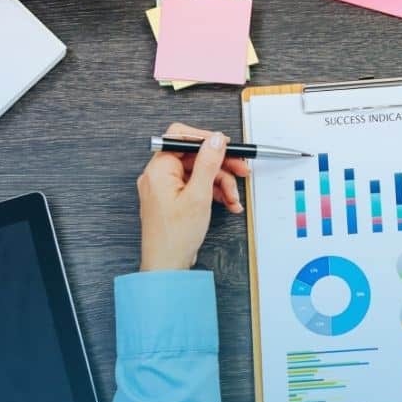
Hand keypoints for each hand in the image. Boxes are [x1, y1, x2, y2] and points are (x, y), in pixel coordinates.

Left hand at [137, 123, 249, 271]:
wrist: (167, 265)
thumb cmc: (175, 236)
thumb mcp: (199, 195)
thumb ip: (208, 163)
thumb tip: (216, 140)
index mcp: (159, 169)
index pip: (180, 136)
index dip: (206, 138)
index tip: (226, 146)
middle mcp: (160, 175)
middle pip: (195, 156)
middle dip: (221, 166)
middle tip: (242, 171)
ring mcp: (166, 187)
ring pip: (200, 173)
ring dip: (222, 183)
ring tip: (234, 199)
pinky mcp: (174, 199)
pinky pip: (197, 186)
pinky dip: (214, 193)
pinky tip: (227, 203)